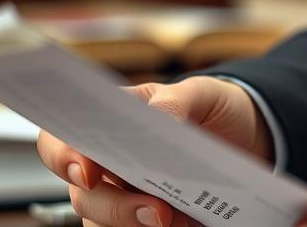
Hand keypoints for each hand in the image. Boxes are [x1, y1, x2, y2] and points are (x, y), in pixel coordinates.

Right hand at [36, 76, 273, 226]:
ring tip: (174, 220)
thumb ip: (174, 101)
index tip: (87, 171)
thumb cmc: (213, 108)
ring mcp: (124, 198)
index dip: (63, 157)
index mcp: (110, 124)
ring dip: (132, 225)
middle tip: (158, 211)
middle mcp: (107, 166)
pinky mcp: (145, 222)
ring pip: (101, 224)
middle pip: (83, 195)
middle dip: (115, 206)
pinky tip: (187, 224)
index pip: (61, 140)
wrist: (246, 137)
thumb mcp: (202, 93)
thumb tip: (157, 121)